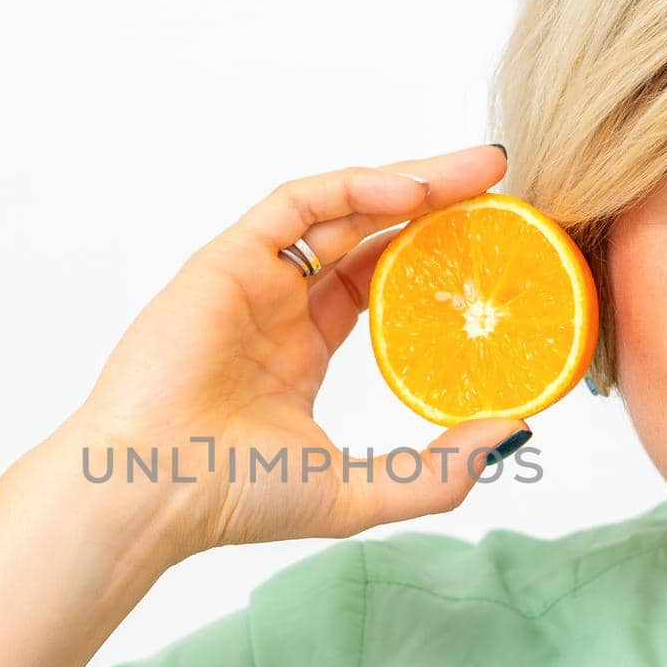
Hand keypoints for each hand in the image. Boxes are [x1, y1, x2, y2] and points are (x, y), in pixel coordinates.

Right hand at [75, 144, 529, 553]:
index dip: (438, 263)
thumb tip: (514, 434)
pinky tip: (412, 190)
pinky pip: (296, 204)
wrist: (152, 490)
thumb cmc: (233, 496)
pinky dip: (354, 188)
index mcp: (301, 353)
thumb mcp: (357, 493)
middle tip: (503, 188)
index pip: (381, 287)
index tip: (501, 253)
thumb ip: (438, 472)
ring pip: (340, 209)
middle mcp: (278, 309)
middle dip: (438, 206)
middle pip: (370, 235)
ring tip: (478, 170)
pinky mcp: (226, 259)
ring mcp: (253, 281)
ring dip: (410, 181)